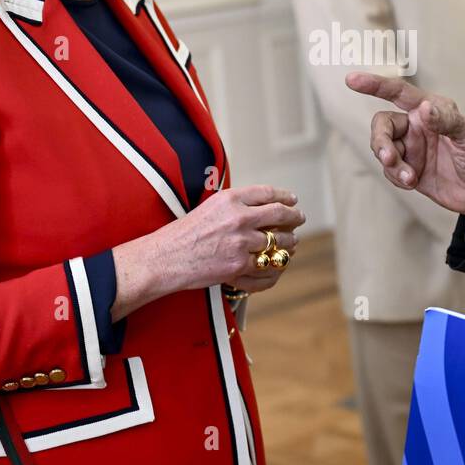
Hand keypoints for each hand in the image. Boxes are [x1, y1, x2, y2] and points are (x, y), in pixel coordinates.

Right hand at [111, 184, 304, 318]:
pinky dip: (274, 270)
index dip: (285, 197)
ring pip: (278, 244)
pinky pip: (266, 270)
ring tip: (291, 244)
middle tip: (299, 220)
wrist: (165, 258)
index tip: (292, 201)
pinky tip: (277, 267)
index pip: (268, 194)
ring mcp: (241, 245)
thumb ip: (236, 205)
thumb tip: (263, 206)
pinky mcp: (238, 268)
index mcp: (231, 200)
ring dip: (288, 244)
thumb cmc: (184, 233)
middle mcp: (239, 219)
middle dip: (294, 218)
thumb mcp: (210, 207)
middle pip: (280, 216)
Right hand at [346, 71, 464, 218]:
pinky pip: (389, 170)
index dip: (374, 84)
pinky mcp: (408, 170)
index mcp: (431, 109)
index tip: (351, 80)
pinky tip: (412, 183)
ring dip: (391, 163)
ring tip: (409, 178)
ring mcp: (412, 148)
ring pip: (382, 148)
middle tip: (390, 159)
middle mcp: (417, 125)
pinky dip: (396, 177)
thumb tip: (425, 108)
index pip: (397, 92)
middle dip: (380, 141)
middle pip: (382, 124)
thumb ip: (447, 121)